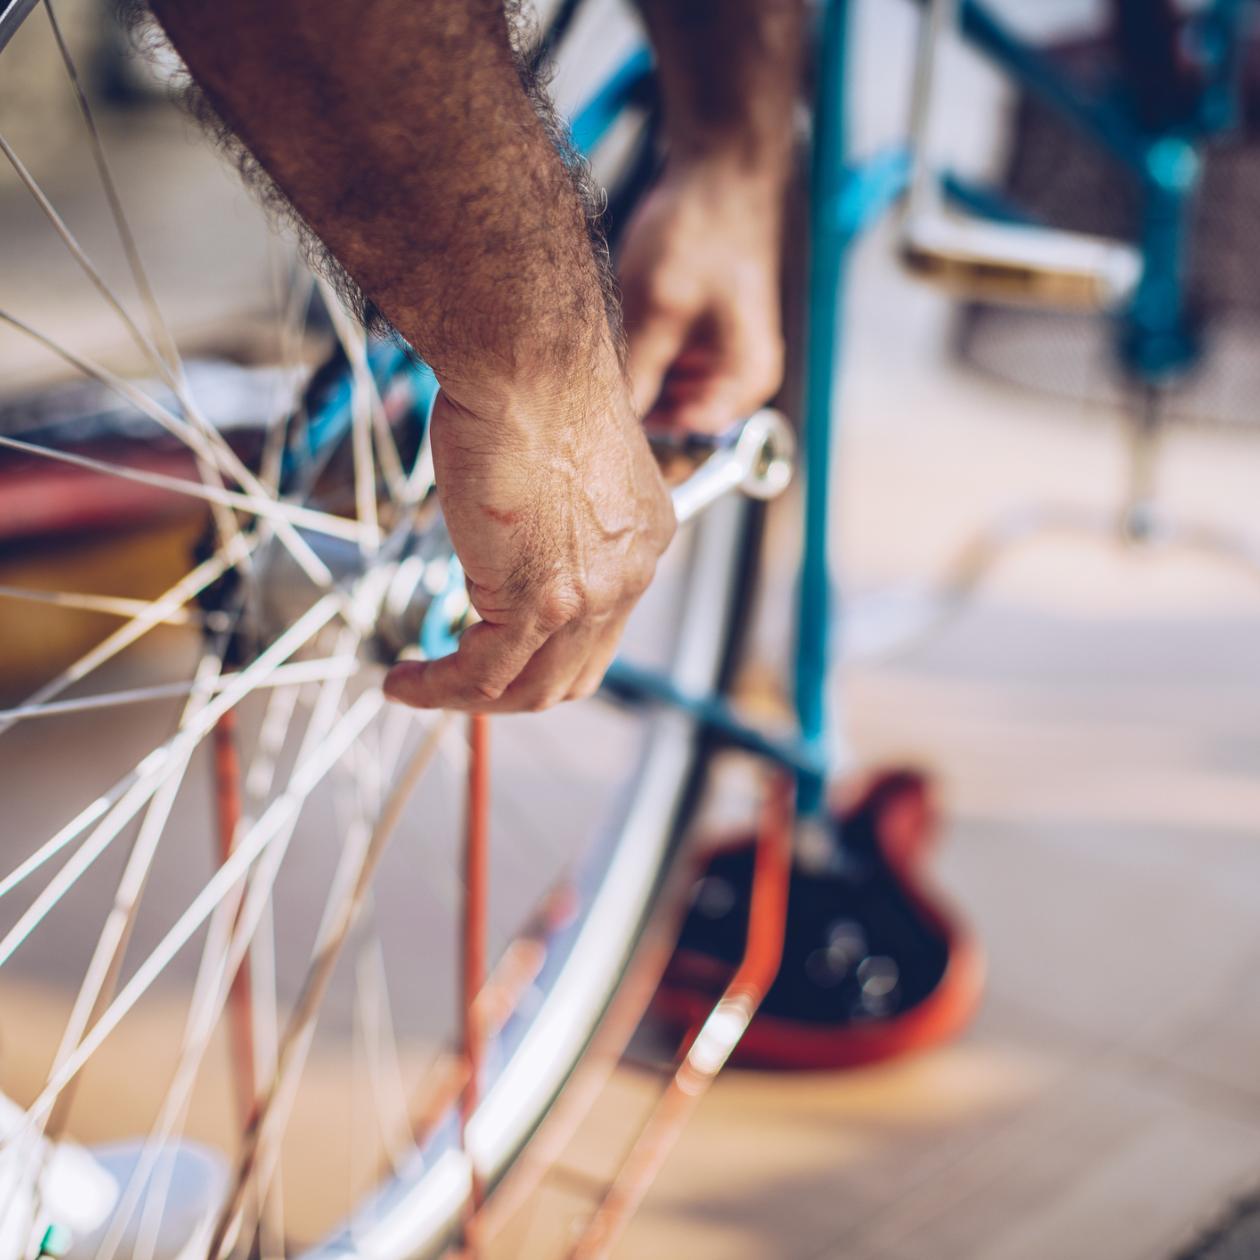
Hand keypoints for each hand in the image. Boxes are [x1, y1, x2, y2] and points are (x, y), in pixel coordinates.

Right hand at [383, 355, 674, 710]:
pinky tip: (404, 679)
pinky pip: (485, 673)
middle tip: (456, 683)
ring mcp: (592, 594)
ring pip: (529, 687)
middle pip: (572, 674)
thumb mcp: (555, 466)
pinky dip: (441, 687)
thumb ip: (548, 518)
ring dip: (468, 699)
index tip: (489, 645)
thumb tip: (503, 542)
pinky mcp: (546, 600)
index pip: (598, 628)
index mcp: (640, 540)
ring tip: (416, 686)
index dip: (542, 651)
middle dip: (510, 691)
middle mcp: (630, 575)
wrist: (530, 364)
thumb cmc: (532, 386)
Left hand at [619, 159, 785, 433]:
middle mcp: (736, 379)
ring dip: (632, 380)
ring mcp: (716, 359)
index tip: (594, 428)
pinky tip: (618, 333)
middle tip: (588, 388)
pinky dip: (637, 357)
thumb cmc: (704, 232)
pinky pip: (660, 368)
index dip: (639, 438)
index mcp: (745, 381)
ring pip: (662, 397)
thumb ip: (637, 372)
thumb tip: (603, 425)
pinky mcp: (697, 340)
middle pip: (674, 422)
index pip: (687, 440)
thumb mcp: (659, 308)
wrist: (718, 172)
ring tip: (606, 351)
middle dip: (632, 407)